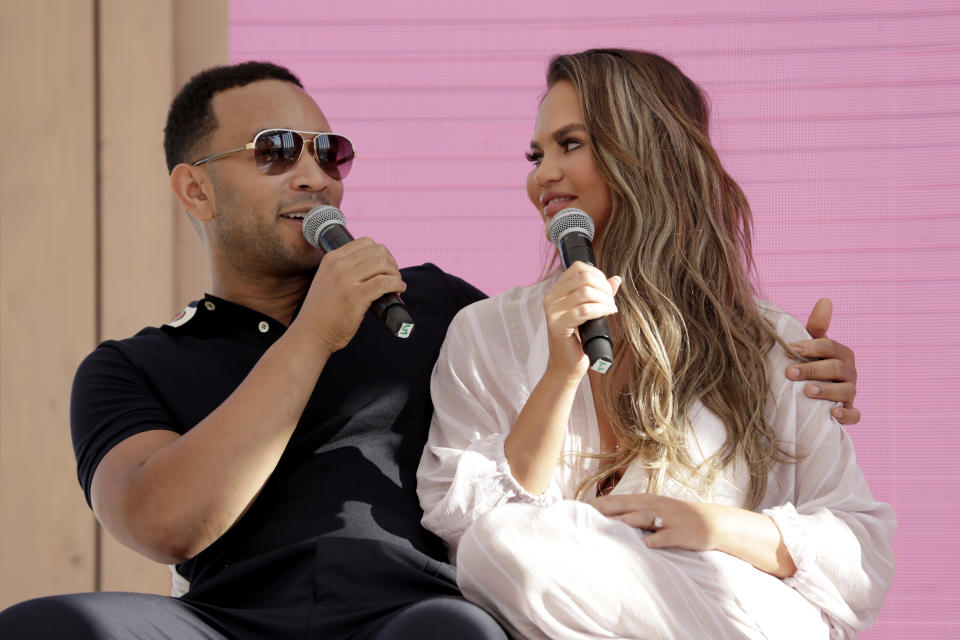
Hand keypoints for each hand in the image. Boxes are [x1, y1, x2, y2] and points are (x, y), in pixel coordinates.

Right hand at [298, 237, 405, 352]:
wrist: (311, 334)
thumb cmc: (323, 312)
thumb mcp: (327, 280)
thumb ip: (344, 269)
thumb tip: (375, 265)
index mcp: (331, 259)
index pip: (366, 242)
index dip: (381, 253)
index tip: (385, 267)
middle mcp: (338, 266)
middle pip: (378, 251)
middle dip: (391, 263)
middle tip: (393, 277)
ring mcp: (346, 280)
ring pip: (383, 264)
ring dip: (395, 274)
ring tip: (396, 285)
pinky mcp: (355, 297)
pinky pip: (384, 283)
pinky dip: (396, 285)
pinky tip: (398, 290)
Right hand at [542, 264, 619, 379]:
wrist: (567, 365)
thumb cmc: (578, 340)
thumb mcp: (590, 312)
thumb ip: (600, 294)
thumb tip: (616, 278)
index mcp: (556, 291)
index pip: (578, 268)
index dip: (598, 274)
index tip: (607, 290)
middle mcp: (551, 298)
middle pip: (584, 278)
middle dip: (604, 288)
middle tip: (611, 302)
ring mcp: (552, 311)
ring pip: (585, 292)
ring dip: (605, 299)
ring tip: (610, 309)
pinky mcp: (558, 325)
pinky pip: (585, 310)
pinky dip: (601, 310)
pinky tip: (607, 314)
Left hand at [588, 493, 722, 551]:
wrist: (713, 522)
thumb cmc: (679, 517)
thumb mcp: (657, 509)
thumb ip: (636, 512)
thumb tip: (611, 516)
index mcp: (647, 500)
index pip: (618, 499)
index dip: (599, 502)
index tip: (579, 506)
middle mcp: (654, 506)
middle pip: (626, 506)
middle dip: (605, 509)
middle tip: (584, 515)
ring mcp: (667, 519)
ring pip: (642, 518)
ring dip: (625, 522)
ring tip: (607, 528)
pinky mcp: (680, 533)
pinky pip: (666, 536)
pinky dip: (656, 540)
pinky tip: (646, 545)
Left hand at [786, 298, 860, 423]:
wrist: (809, 397)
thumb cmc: (809, 365)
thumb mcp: (810, 346)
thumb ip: (816, 327)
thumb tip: (825, 299)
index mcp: (840, 354)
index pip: (829, 347)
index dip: (810, 347)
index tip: (789, 349)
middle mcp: (849, 372)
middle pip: (836, 368)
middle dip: (812, 369)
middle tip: (789, 373)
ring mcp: (850, 393)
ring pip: (847, 391)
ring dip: (827, 391)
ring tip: (807, 391)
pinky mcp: (849, 412)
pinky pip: (854, 415)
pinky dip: (847, 415)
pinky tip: (832, 414)